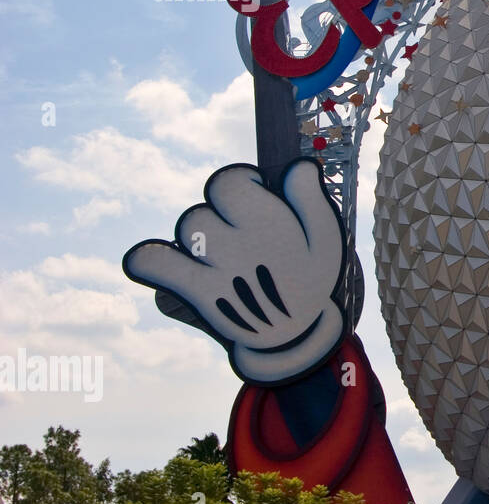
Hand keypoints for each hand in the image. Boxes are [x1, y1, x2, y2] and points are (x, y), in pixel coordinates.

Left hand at [124, 159, 346, 385]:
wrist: (295, 336)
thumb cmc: (310, 281)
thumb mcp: (326, 240)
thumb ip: (311, 199)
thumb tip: (299, 166)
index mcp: (268, 225)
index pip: (228, 182)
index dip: (240, 183)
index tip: (254, 196)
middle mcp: (237, 243)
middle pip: (205, 209)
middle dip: (221, 216)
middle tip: (242, 236)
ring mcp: (214, 268)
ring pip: (187, 232)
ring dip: (199, 238)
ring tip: (220, 253)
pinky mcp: (197, 291)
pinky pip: (157, 266)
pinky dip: (148, 259)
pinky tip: (147, 257)